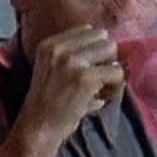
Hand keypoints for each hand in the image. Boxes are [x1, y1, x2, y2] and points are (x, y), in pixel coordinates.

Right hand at [0, 25, 126, 156]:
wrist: (39, 127)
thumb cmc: (49, 103)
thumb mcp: (51, 68)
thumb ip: (73, 55)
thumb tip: (108, 43)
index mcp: (49, 44)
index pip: (88, 30)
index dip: (96, 49)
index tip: (91, 67)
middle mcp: (60, 49)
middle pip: (102, 37)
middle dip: (106, 57)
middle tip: (99, 78)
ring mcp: (73, 62)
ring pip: (111, 50)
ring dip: (111, 70)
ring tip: (101, 88)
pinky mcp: (86, 78)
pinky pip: (117, 72)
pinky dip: (115, 86)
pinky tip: (101, 98)